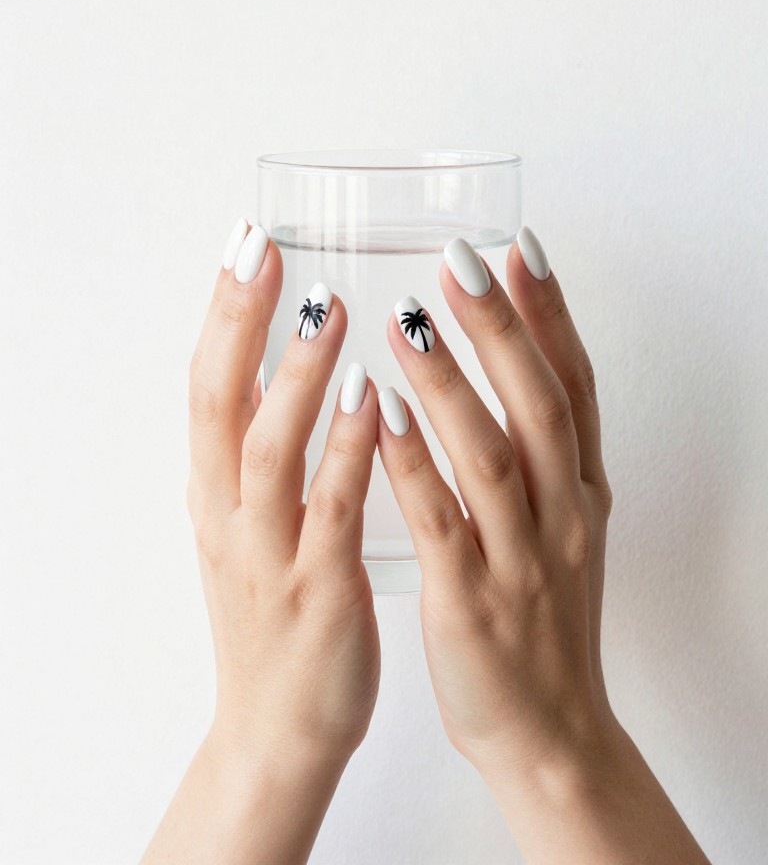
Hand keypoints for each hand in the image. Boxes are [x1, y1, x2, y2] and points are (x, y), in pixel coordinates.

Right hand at [142, 219, 379, 864]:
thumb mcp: (250, 526)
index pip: (207, 384)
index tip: (248, 242)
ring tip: (329, 308)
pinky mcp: (316, 592)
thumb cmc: (277, 613)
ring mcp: (269, 553)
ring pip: (269, 452)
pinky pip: (332, 513)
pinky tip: (376, 402)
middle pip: (218, 403)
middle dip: (239, 322)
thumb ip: (260, 453)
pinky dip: (349, 454)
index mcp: (217, 492)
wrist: (279, 728)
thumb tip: (281, 369)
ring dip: (297, 378)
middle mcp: (229, 514)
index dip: (224, 312)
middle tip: (265, 250)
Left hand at [377, 228, 708, 864]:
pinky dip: (413, 466)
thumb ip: (545, 453)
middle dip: (502, 327)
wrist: (550, 731)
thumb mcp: (564, 527)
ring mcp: (521, 560)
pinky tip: (381, 414)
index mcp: (581, 492)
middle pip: (539, 404)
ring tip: (405, 318)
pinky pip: (441, 524)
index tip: (517, 248)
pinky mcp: (473, 603)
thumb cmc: (545, 618)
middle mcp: (562, 516)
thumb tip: (518, 363)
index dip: (549, 314)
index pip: (573, 385)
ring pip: (490, 456)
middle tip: (461, 259)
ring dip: (450, 383)